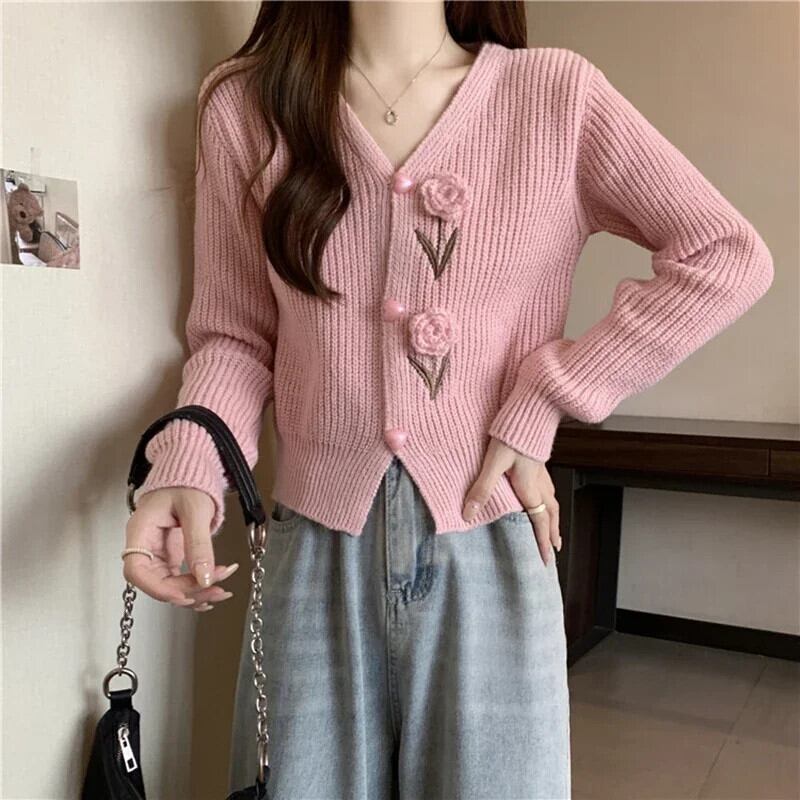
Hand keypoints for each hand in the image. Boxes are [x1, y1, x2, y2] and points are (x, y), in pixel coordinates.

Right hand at [123, 487, 237, 611]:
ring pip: (169, 584)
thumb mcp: (196, 510)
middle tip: (215, 588)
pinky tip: (212, 589)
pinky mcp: (171, 556)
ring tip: (221, 590)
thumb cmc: (186, 483)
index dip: (157, 588)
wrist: (191, 475)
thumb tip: (205, 577)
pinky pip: (179, 578)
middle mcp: (145, 545)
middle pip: (155, 582)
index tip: (183, 595)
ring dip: (195, 592)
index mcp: (141, 530)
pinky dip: (196, 586)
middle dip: (186, 591)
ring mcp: (158, 553)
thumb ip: (199, 543)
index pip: (136, 569)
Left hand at [462, 436, 560, 564]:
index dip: (542, 540)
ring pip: (552, 500)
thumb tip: (469, 514)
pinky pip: (548, 488)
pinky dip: (550, 499)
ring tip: (554, 528)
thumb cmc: (511, 436)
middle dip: (553, 532)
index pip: (539, 520)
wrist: (529, 411)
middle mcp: (539, 482)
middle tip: (556, 549)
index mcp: (529, 487)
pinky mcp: (539, 461)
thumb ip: (482, 488)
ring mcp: (541, 471)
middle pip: (551, 513)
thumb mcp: (493, 463)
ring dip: (554, 517)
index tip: (547, 559)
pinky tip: (544, 496)